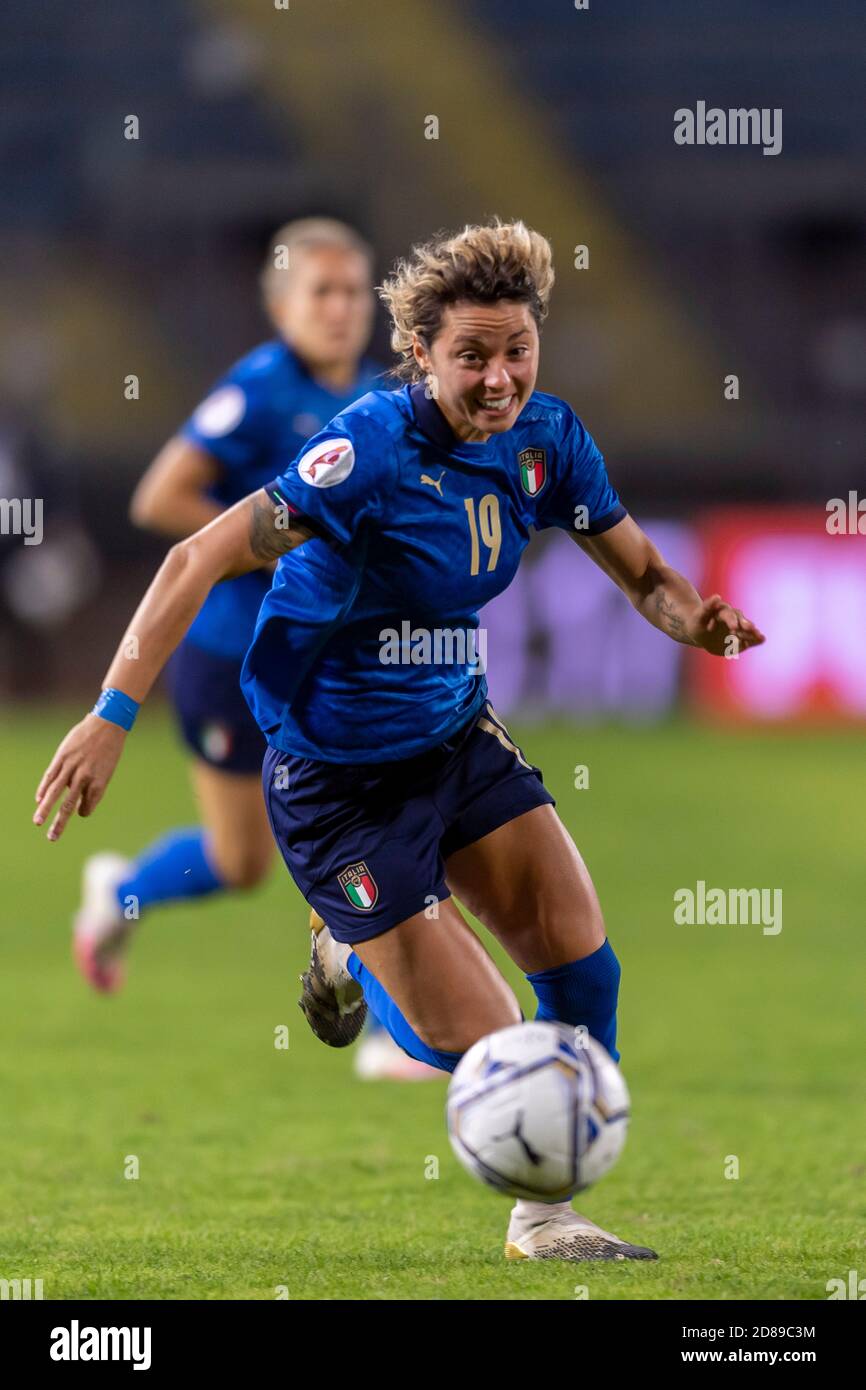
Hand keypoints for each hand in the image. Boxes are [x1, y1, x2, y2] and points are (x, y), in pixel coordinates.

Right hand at [33, 713, 126, 840]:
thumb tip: (75, 798)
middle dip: (60, 823)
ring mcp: (72, 766)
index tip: (81, 811)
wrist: (107, 724)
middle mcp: (85, 777)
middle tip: (52, 838)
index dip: (83, 811)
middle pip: (69, 805)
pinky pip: (51, 776)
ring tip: (38, 822)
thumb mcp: (106, 770)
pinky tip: (39, 800)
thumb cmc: (108, 750)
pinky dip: (44, 789)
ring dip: (45, 809)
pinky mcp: (62, 757)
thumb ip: (91, 785)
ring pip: (56, 792)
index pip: (87, 806)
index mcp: (99, 782)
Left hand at [688, 594, 765, 655]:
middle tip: (751, 628)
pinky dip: (755, 640)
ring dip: (753, 633)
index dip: (731, 621)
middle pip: (740, 621)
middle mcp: (733, 618)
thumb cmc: (698, 622)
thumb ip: (707, 607)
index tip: (734, 628)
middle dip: (745, 625)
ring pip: (746, 630)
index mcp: (722, 612)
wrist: (701, 633)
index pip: (728, 615)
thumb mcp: (698, 616)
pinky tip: (762, 640)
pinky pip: (749, 639)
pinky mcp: (741, 638)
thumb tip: (717, 596)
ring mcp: (738, 628)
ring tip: (760, 636)